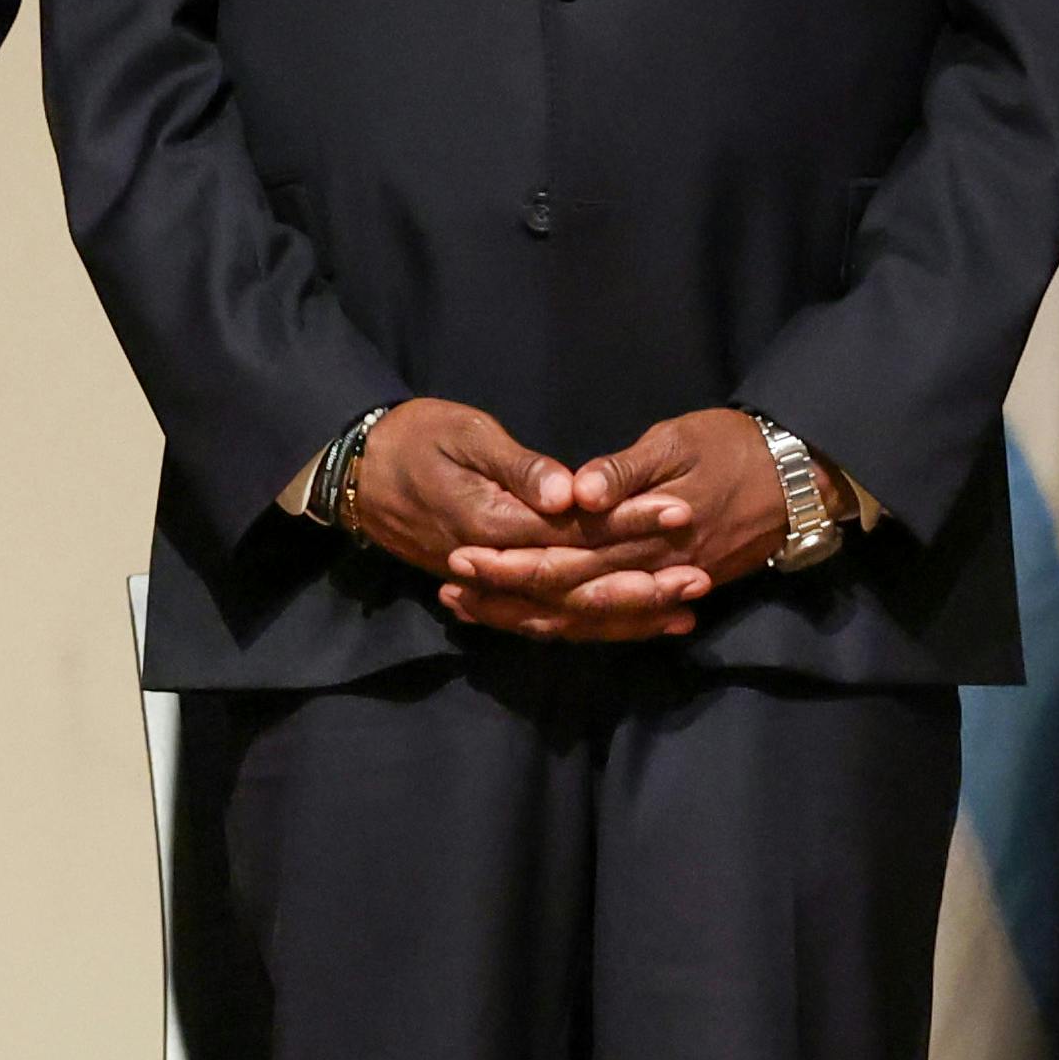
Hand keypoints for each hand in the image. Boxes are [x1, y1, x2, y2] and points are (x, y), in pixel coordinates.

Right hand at [329, 398, 673, 638]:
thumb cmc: (415, 438)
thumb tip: (567, 495)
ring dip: (626, 616)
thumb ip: (518, 467)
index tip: (680, 514)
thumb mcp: (464, 435)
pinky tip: (638, 624)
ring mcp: (494, 586)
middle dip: (642, 584)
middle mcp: (497, 566)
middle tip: (699, 577)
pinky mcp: (495, 592)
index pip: (573, 533)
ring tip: (684, 611)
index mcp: (493, 524)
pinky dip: (594, 624)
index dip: (628, 524)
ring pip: (567, 615)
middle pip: (578, 587)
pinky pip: (549, 620)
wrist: (360, 473)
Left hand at [432, 405, 781, 646]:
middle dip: (507, 594)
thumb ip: (625, 470)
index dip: (513, 561)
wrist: (797, 477)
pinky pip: (617, 621)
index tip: (463, 557)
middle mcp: (651, 571)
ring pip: (588, 617)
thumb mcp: (677, 442)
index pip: (568, 557)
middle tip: (452, 587)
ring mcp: (664, 587)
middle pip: (569, 596)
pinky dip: (575, 625)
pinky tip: (534, 622)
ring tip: (474, 610)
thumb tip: (577, 492)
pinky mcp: (673, 590)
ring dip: (529, 616)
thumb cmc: (732, 446)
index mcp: (646, 532)